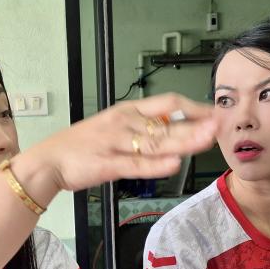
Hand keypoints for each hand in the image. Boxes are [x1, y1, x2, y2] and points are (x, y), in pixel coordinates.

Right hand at [17, 93, 216, 192]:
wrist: (48, 161)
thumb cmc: (81, 148)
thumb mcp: (113, 128)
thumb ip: (142, 128)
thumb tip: (171, 128)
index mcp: (126, 112)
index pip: (167, 103)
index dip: (193, 107)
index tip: (214, 113)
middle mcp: (124, 123)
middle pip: (166, 121)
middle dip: (196, 123)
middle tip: (221, 124)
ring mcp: (115, 144)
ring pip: (156, 142)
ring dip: (184, 141)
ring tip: (207, 140)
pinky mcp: (107, 165)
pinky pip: (136, 164)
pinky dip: (156, 165)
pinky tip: (174, 164)